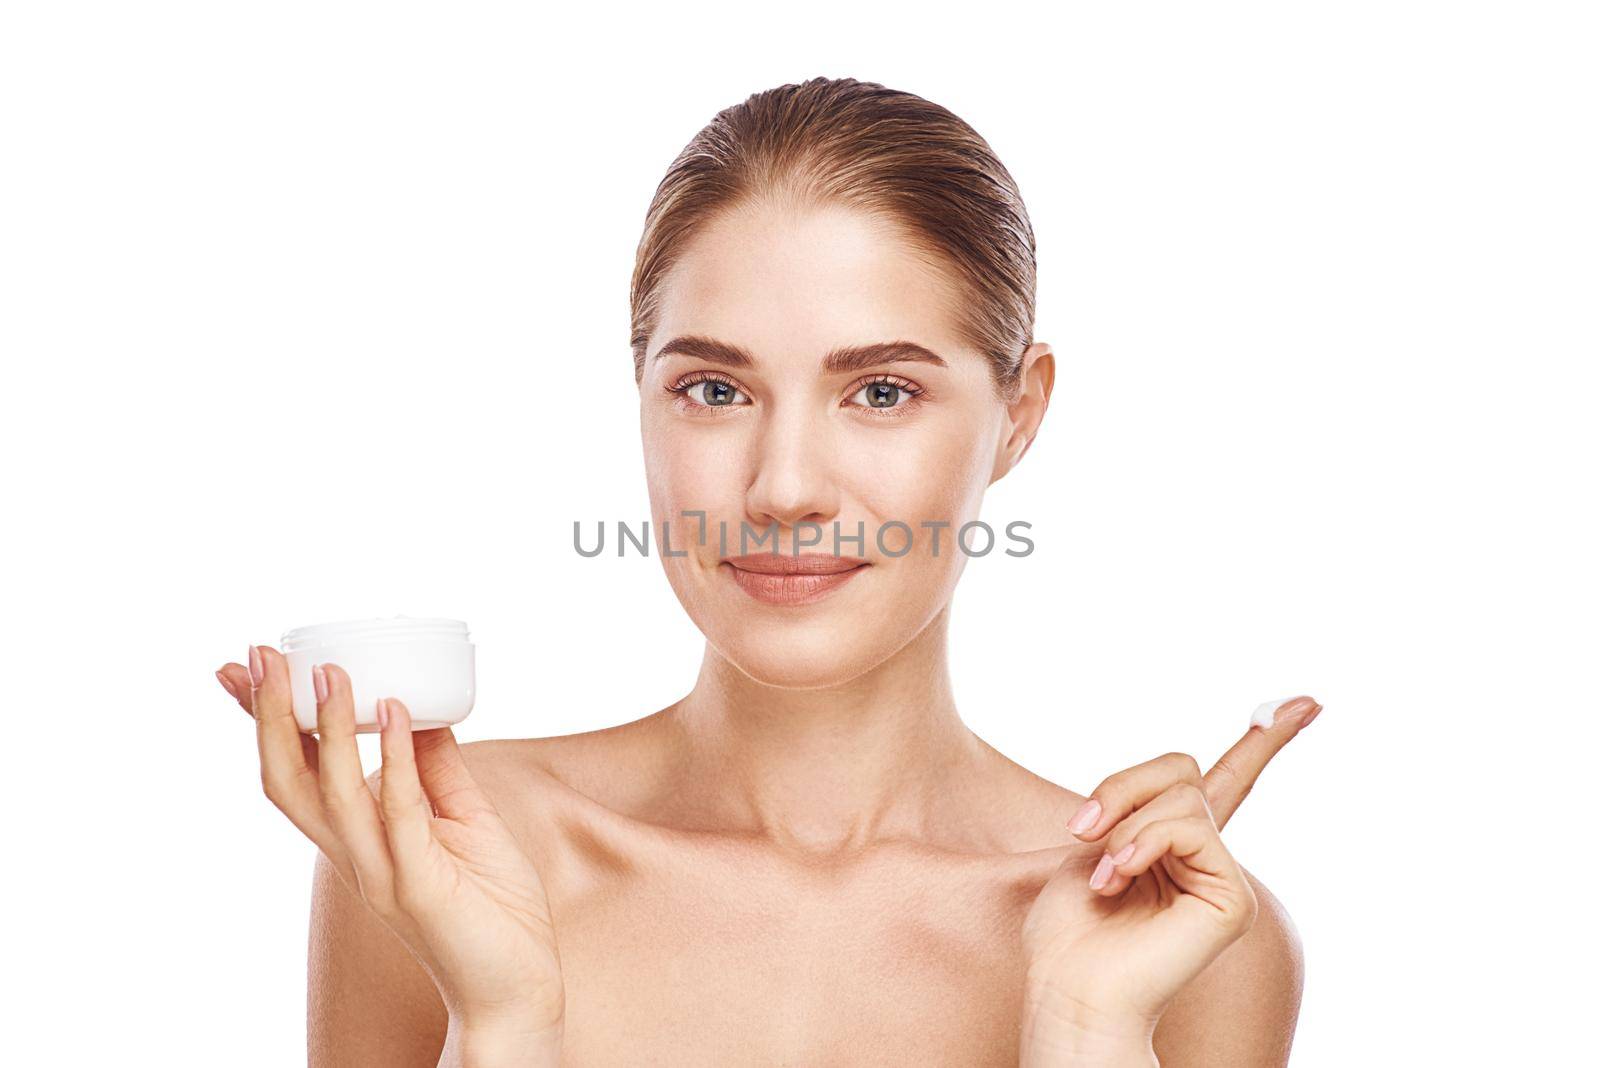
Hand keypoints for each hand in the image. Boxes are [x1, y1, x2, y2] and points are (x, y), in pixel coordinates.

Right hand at [215, 646, 564, 1050]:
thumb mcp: (463, 820)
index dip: (266, 724)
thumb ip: (436, 770)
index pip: (296, 774)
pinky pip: (400, 814)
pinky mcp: (420, 887)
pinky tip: (396, 713)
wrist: (518, 988)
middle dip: (271, 719)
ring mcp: (383, 874)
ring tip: (327, 670)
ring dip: (326, 728)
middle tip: (260, 656)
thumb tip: (420, 709)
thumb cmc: (491, 909)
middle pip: (290, 783)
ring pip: (333, 796)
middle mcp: (356, 857)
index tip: (244, 669)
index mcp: (359, 842)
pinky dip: (393, 760)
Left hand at [1019, 695, 1323, 1063]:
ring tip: (1105, 873)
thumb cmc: (1067, 931)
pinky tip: (1122, 878)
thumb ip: (1134, 805)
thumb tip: (1186, 777)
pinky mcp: (1232, 898)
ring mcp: (1222, 877)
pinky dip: (1144, 842)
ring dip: (1126, 824)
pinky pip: (1191, 827)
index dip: (1265, 740)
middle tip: (1082, 829)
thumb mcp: (1092, 843)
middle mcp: (1206, 856)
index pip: (1228, 780)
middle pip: (1181, 769)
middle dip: (1123, 786)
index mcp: (1173, 844)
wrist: (1069, 986)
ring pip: (1183, 797)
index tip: (1306, 702)